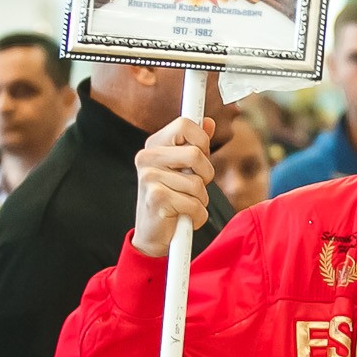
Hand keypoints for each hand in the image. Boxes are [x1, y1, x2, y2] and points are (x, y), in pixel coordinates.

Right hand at [133, 114, 217, 257]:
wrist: (152, 235)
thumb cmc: (171, 199)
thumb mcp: (183, 169)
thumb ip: (195, 145)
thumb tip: (208, 122)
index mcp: (153, 146)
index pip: (184, 124)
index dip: (201, 141)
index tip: (201, 156)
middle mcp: (147, 158)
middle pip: (196, 154)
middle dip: (206, 175)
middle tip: (195, 186)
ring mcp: (149, 177)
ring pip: (198, 183)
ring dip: (200, 199)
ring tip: (185, 204)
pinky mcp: (157, 198)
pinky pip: (194, 204)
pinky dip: (197, 216)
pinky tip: (182, 217)